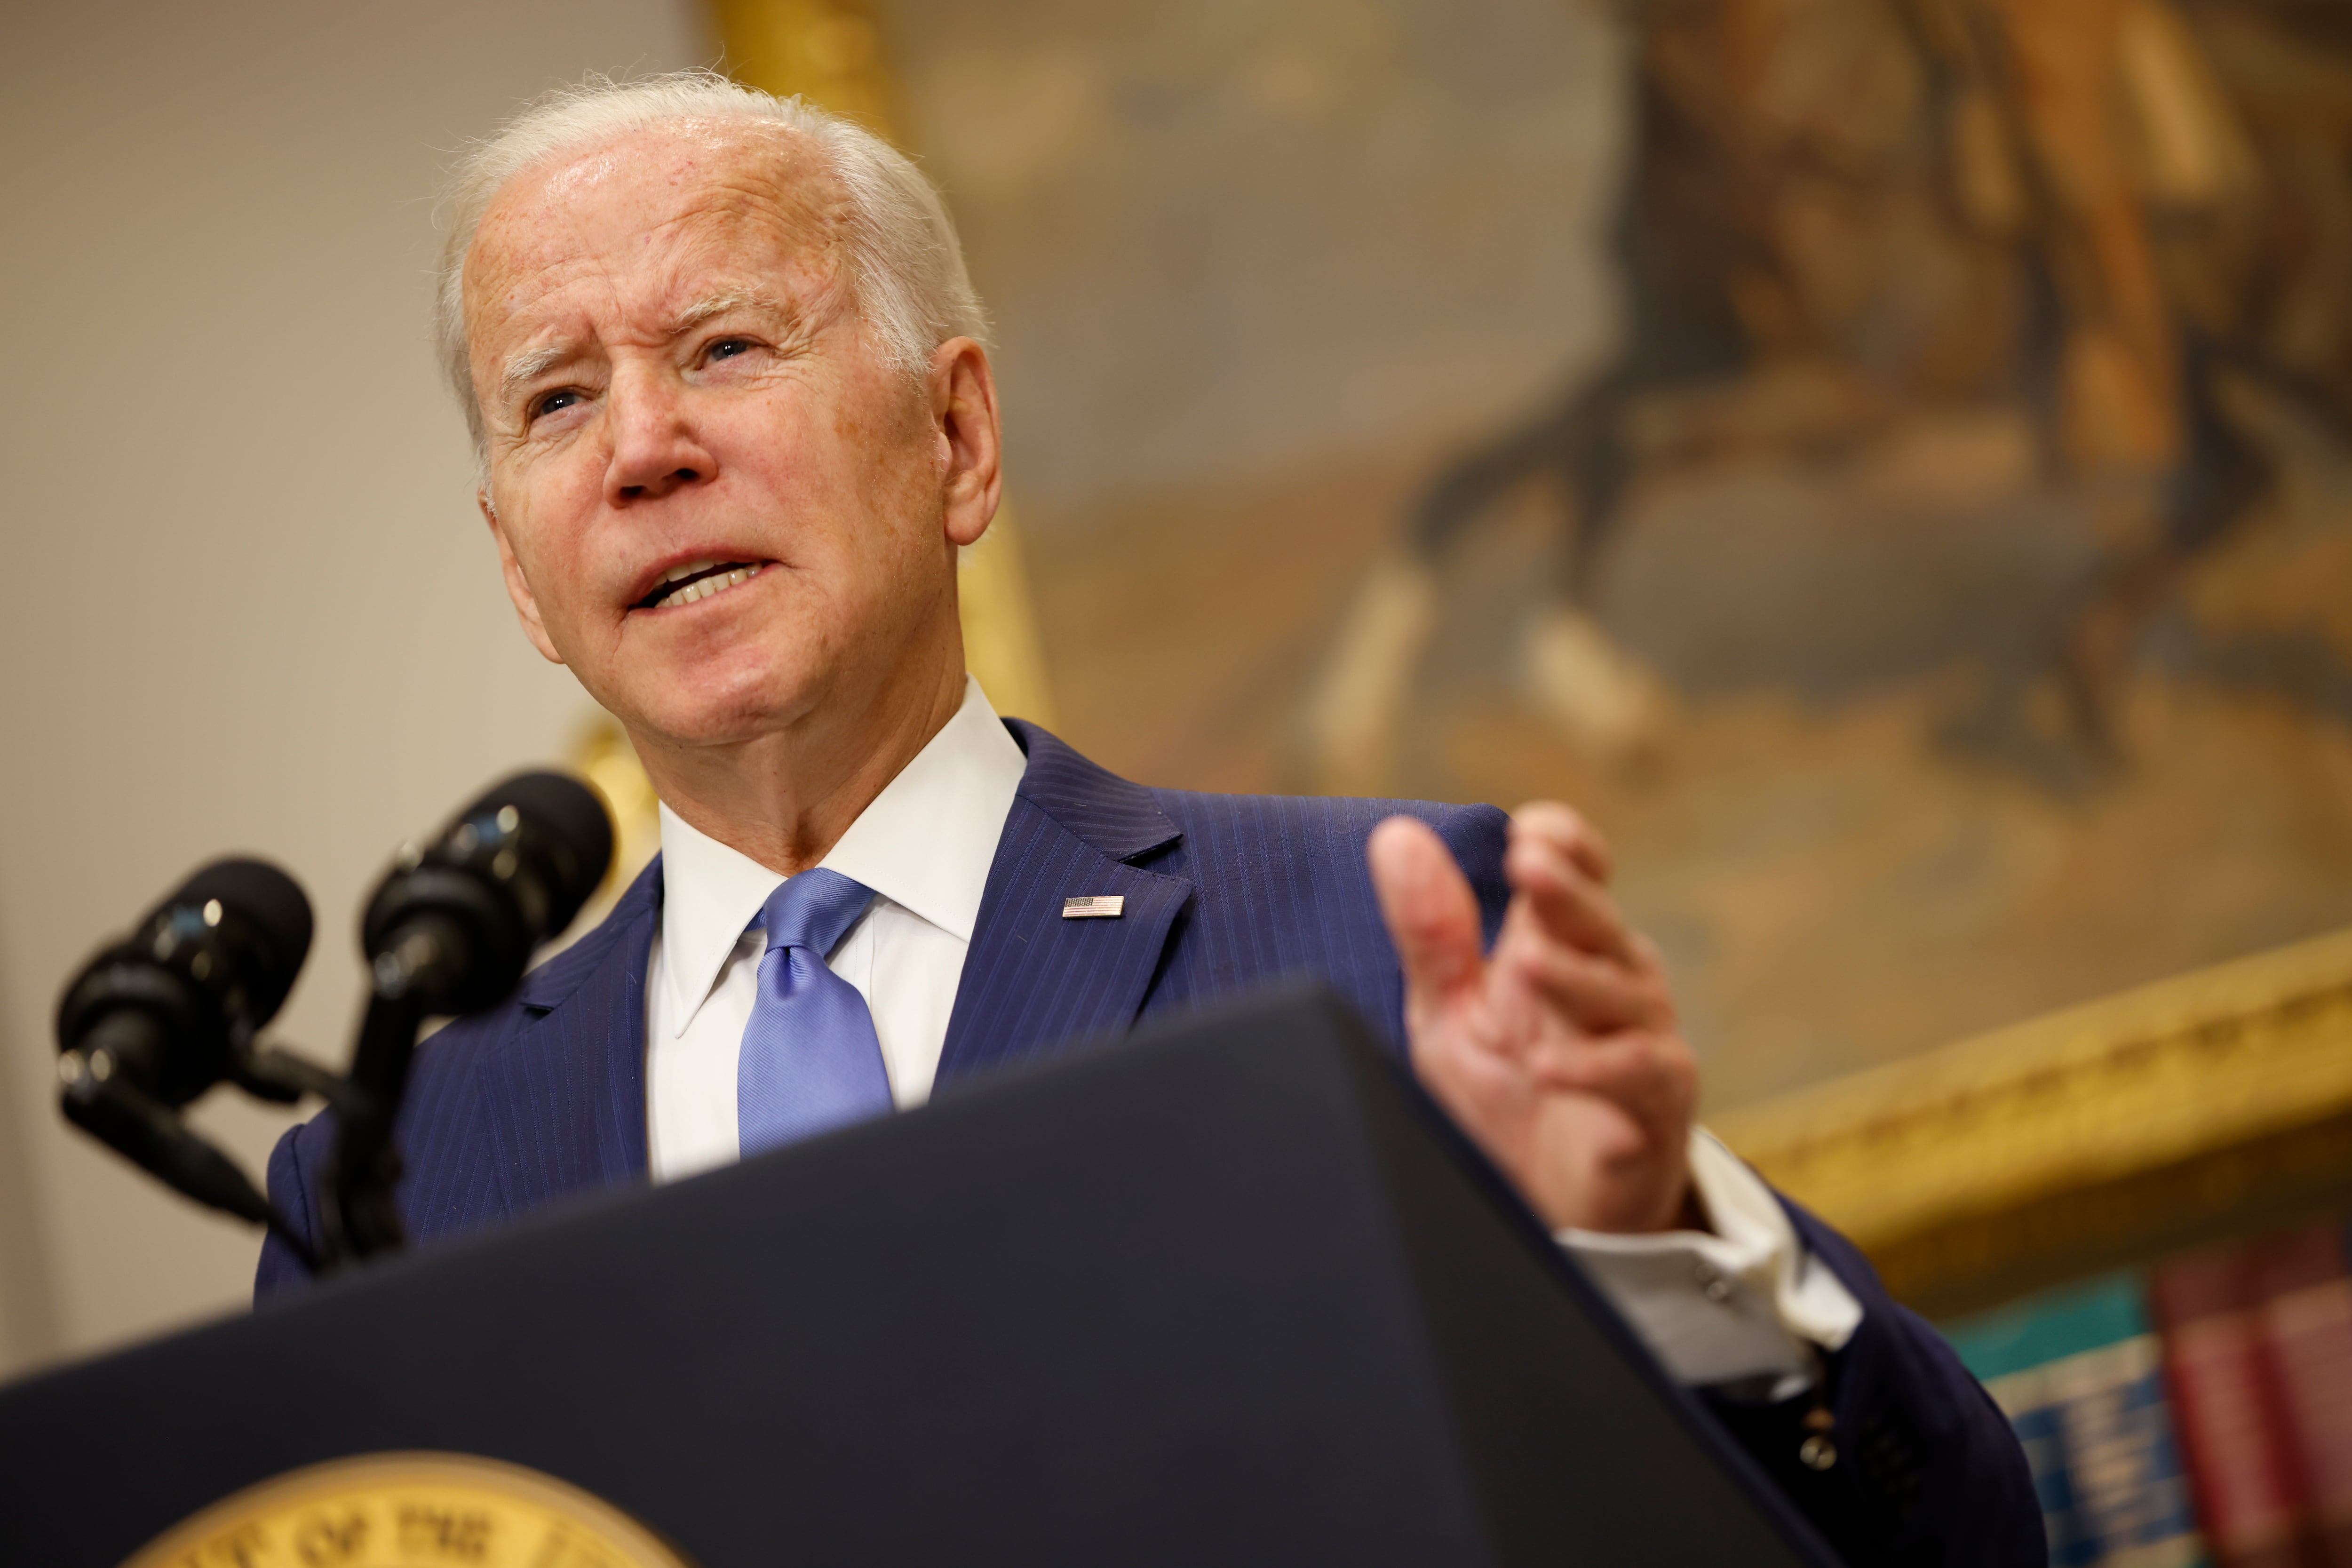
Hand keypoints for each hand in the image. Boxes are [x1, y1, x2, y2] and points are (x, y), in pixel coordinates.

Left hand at [1368, 805, 1698, 1234]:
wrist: (1562, 1203)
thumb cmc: (1509, 1093)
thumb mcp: (1450, 1010)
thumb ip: (1430, 930)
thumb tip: (1396, 836)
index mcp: (1564, 942)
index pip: (1576, 868)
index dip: (1562, 844)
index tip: (1525, 834)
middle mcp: (1612, 976)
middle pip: (1596, 920)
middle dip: (1566, 890)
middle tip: (1528, 862)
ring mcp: (1642, 1036)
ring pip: (1619, 993)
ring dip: (1572, 977)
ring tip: (1525, 964)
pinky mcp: (1656, 1102)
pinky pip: (1634, 1074)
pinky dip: (1591, 1068)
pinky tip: (1546, 1066)